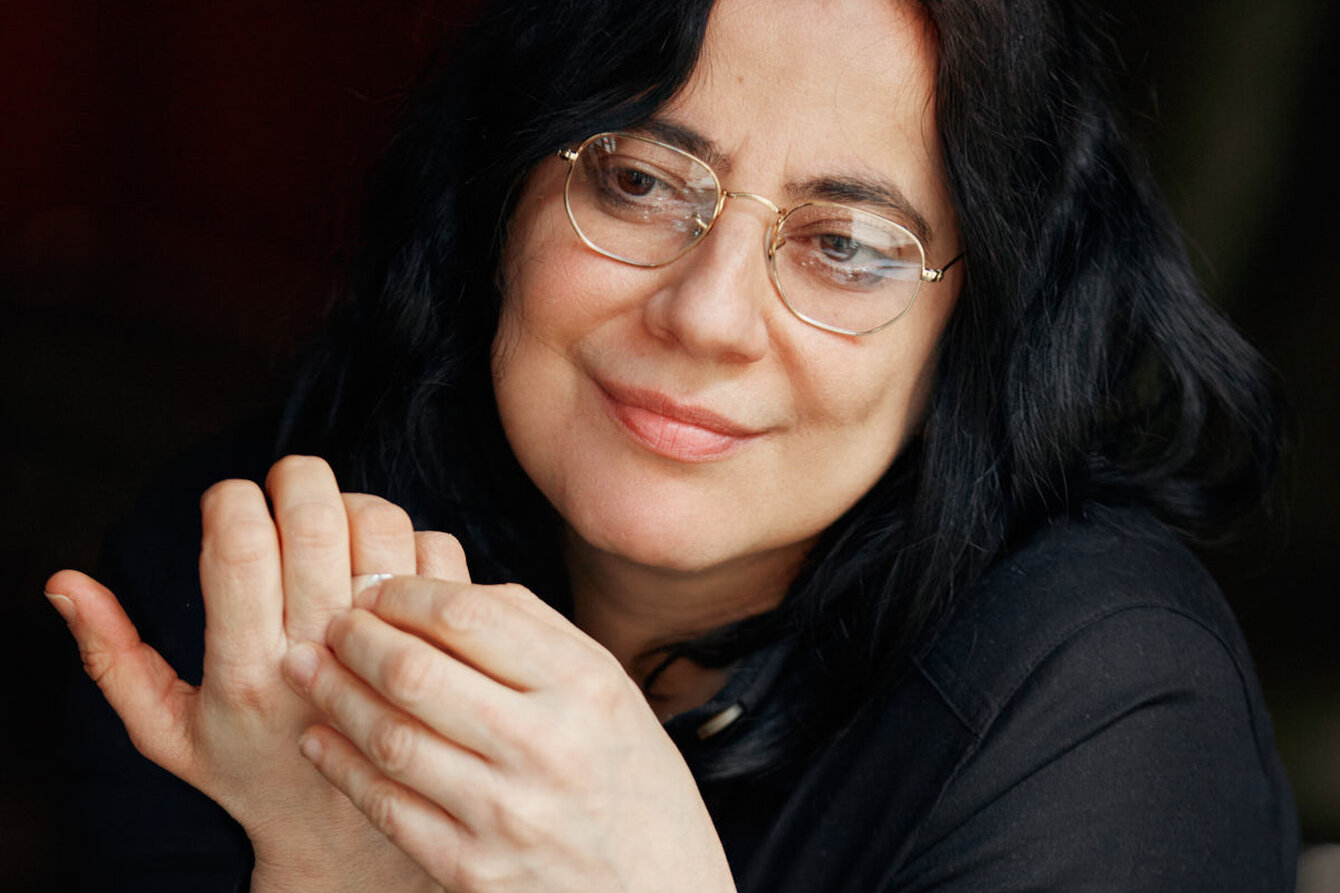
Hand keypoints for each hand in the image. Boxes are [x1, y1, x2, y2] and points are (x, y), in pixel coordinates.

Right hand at [46, 455, 441, 891]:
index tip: (230, 501)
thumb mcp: (166, 732)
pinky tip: (384, 561)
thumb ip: (114, 658)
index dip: (231, 499)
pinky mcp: (439, 646)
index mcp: (245, 671)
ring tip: (334, 524)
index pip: (238, 550)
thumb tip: (64, 583)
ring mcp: (387, 651)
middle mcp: (320, 658)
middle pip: (315, 520)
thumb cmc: (249, 772)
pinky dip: (411, 537)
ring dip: (355, 503)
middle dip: (296, 478)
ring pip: (380, 524)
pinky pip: (436, 551)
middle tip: (287, 485)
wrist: (346, 837)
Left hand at [281, 572, 737, 892]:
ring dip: (335, 694)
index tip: (380, 589)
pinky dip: (342, 766)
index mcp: (586, 686)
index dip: (405, 594)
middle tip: (334, 623)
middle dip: (357, 638)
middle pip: (417, 672)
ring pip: (392, 737)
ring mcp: (507, 813)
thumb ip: (536, 636)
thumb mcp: (613, 693)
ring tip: (308, 666)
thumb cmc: (634, 783)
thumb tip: (441, 594)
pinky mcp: (474, 871)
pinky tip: (319, 738)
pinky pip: (388, 807)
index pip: (469, 616)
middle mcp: (548, 745)